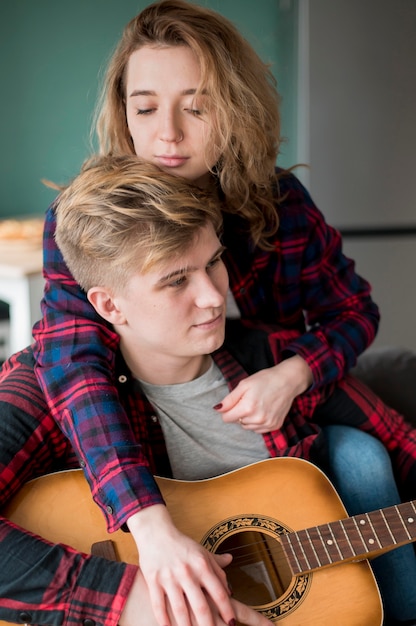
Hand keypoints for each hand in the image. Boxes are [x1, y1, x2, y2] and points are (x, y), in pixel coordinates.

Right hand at [127, 504, 235, 625]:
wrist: (156, 532)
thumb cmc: (181, 544)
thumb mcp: (202, 552)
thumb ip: (217, 564)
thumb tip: (232, 569)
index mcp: (202, 564)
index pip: (218, 591)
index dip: (226, 610)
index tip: (232, 623)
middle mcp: (187, 572)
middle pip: (200, 605)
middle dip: (208, 625)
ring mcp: (169, 577)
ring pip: (180, 609)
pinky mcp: (154, 581)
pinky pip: (159, 605)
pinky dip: (164, 621)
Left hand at [216, 355, 312, 432]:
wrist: (288, 381)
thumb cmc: (265, 380)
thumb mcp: (244, 384)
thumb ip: (229, 399)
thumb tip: (217, 409)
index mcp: (247, 408)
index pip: (227, 418)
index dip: (228, 410)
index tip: (235, 402)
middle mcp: (258, 419)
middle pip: (237, 422)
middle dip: (239, 413)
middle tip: (249, 399)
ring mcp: (267, 424)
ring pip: (247, 427)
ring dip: (248, 419)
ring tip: (257, 404)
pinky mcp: (275, 426)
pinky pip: (258, 429)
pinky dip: (258, 422)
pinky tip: (264, 410)